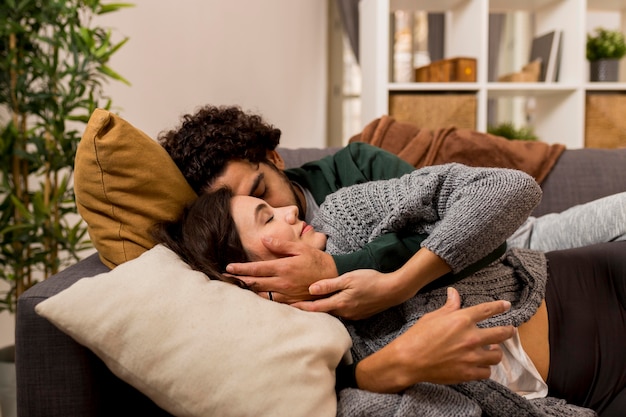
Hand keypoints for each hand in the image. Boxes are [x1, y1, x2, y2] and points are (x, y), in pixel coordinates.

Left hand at [225, 237, 337, 303]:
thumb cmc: (316, 260)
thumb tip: (264, 239)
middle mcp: (282, 282)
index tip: (228, 267)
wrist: (332, 278)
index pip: (257, 269)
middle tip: (224, 278)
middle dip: (239, 280)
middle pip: (255, 282)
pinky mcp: (291, 301)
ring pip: (261, 294)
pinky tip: (253, 296)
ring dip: (247, 290)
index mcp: (283, 267)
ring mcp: (286, 293)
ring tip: (235, 286)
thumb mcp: (300, 248)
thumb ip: (281, 245)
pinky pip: (272, 301)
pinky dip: (260, 298)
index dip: (241, 269)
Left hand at [291, 269, 408, 319]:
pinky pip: (342, 313)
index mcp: (340, 303)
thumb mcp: (349, 278)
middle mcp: (344, 313)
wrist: (393, 290)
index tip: (288, 307)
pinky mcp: (359, 315)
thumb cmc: (371, 280)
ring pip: (332, 313)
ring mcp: (352, 315)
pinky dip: (334, 309)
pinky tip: (332, 303)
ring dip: (322, 309)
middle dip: (309, 309)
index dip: (301, 307)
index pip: (315, 307)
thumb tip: (311, 289)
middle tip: (294, 306)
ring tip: (310, 304)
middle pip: (322, 312)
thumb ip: (329, 285)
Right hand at [355, 287, 514, 392]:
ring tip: (492, 350)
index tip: (507, 305)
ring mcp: (471, 356)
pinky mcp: (468, 373)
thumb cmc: (418, 336)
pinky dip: (485, 368)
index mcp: (462, 319)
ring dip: (496, 352)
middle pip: (501, 333)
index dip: (500, 306)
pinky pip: (487, 372)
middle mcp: (471, 337)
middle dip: (509, 331)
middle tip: (510, 331)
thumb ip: (449, 306)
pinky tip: (480, 365)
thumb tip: (454, 292)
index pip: (487, 310)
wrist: (408, 360)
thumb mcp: (433, 316)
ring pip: (497, 355)